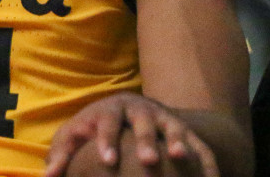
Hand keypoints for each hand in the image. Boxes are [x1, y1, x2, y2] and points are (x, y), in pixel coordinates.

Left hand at [43, 93, 217, 176]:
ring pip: (172, 128)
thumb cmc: (95, 128)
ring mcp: (163, 118)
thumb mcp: (76, 135)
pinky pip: (199, 145)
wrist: (128, 110)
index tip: (107, 161)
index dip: (107, 140)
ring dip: (178, 142)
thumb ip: (62, 154)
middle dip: (145, 141)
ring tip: (181, 158)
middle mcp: (139, 110)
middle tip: (147, 160)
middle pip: (142, 123)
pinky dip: (207, 159)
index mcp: (109, 109)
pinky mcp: (182, 130)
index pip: (106, 122)